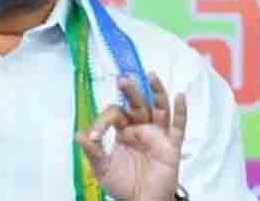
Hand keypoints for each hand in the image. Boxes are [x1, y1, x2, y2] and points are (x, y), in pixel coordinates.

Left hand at [76, 73, 187, 200]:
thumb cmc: (124, 184)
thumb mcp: (103, 169)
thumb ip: (93, 152)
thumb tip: (78, 135)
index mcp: (123, 131)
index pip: (114, 115)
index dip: (102, 122)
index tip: (93, 136)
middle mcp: (140, 128)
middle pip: (137, 104)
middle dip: (131, 91)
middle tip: (123, 79)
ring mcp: (157, 135)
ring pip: (159, 108)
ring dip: (156, 92)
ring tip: (151, 75)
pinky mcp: (171, 146)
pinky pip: (178, 127)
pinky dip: (181, 112)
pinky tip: (179, 96)